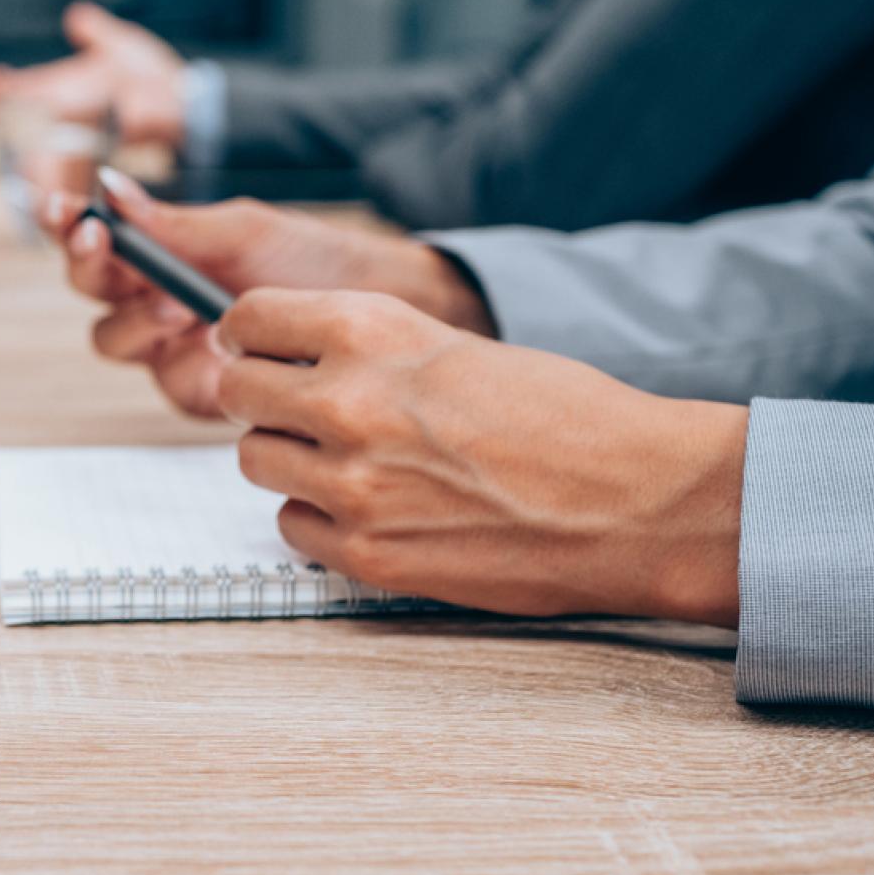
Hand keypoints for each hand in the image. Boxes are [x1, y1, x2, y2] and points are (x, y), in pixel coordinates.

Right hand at [0, 2, 187, 147]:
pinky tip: (16, 141)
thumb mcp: (119, 46)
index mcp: (60, 89)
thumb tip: (76, 15)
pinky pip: (57, 143)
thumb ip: (95, 32)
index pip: (14, 89)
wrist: (184, 101)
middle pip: (8, 111)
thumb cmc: (152, 77)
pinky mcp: (92, 136)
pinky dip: (34, 145)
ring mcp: (73, 125)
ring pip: (23, 128)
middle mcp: (60, 110)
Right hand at [39, 168, 493, 417]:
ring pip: (112, 340)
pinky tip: (213, 346)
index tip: (65, 209)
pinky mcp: (201, 393)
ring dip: (135, 317)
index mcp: (159, 252)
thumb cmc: (311, 260)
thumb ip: (177, 222)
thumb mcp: (245, 230)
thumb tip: (112, 189)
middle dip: (90, 266)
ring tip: (177, 303)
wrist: (373, 310)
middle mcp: (154, 300)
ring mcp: (172, 348)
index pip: (94, 237)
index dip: (66, 224)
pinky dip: (184, 360)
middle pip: (89, 290)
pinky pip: (166, 383)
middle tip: (105, 244)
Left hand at [216, 288, 745, 625]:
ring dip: (291, 459)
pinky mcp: (365, 553)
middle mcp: (346, 403)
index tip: (258, 349)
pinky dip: (320, 519)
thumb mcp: (453, 346)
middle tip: (303, 410)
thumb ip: (366, 347)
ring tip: (355, 461)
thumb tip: (285, 354)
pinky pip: (293, 527)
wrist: (637, 500)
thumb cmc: (564, 417)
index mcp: (370, 332)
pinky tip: (376, 509)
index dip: (248, 336)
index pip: (246, 321)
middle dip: (263, 398)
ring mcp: (351, 484)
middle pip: (235, 392)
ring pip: (255, 461)